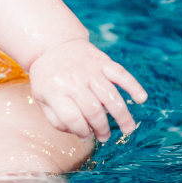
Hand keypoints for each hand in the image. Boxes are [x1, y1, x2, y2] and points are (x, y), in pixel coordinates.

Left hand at [28, 38, 147, 141]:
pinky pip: (121, 74)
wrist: (52, 45)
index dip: (82, 131)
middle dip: (102, 128)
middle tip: (105, 137)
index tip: (87, 137)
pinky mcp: (102, 62)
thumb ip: (55, 118)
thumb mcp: (40, 97)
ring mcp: (90, 71)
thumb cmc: (47, 77)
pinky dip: (133, 86)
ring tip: (128, 129)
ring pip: (110, 96)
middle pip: (93, 110)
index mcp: (55, 91)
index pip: (72, 118)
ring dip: (122, 115)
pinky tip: (141, 99)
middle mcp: (73, 81)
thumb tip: (79, 133)